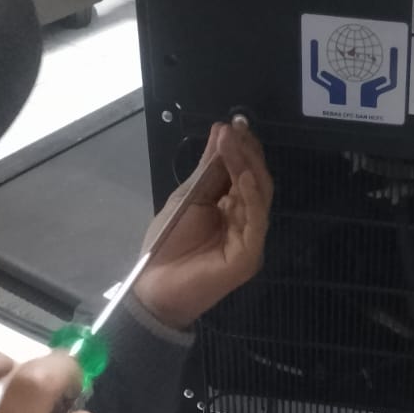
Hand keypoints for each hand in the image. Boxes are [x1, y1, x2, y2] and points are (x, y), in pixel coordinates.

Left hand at [134, 120, 272, 329]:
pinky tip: (242, 176)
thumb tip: (222, 131)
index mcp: (232, 208)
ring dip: (247, 167)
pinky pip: (256, 222)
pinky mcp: (248, 256)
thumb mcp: (187, 196)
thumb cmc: (168, 244)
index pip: (245, 173)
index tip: (232, 124)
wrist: (153, 287)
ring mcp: (250, 240)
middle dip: (246, 152)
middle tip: (235, 129)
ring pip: (260, 197)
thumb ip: (207, 168)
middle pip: (257, 181)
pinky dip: (252, 197)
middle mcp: (246, 222)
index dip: (241, 148)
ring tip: (233, 143)